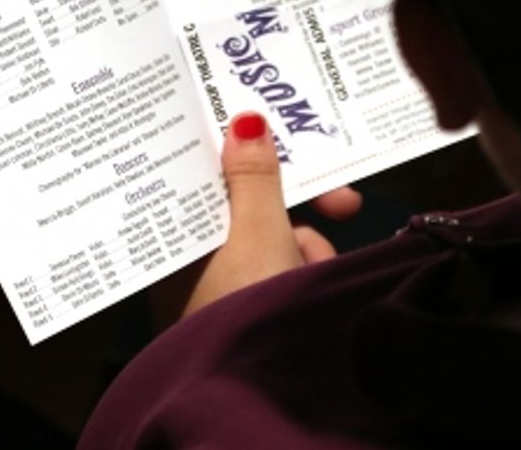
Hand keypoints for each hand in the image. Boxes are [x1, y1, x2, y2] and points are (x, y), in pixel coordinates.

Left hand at [149, 112, 360, 325]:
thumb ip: (256, 177)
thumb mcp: (259, 233)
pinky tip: (313, 293)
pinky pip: (278, 271)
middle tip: (344, 205)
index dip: (256, 157)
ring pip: (272, 239)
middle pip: (250, 206)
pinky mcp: (243, 313)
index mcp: (176, 235)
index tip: (293, 145)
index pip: (213, 174)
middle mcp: (189, 261)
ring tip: (316, 273)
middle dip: (298, 212)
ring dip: (305, 247)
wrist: (259, 399)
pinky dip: (302, 274)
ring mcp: (217, 290)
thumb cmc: (246, 310)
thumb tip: (242, 120)